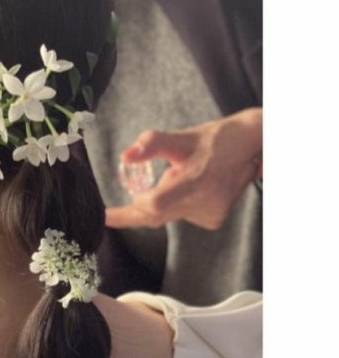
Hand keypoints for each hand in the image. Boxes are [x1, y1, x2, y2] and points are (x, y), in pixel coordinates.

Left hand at [105, 108, 261, 230]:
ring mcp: (210, 214)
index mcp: (195, 180)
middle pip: (156, 216)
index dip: (130, 210)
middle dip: (132, 213)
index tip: (107, 214)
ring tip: (182, 175)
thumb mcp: (181, 137)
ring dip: (162, 200)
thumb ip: (152, 144)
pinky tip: (192, 186)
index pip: (155, 205)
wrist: (252, 146)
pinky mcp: (212, 220)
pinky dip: (176, 204)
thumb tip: (125, 156)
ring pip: (168, 215)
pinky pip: (181, 215)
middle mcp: (204, 202)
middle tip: (108, 214)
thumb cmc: (213, 139)